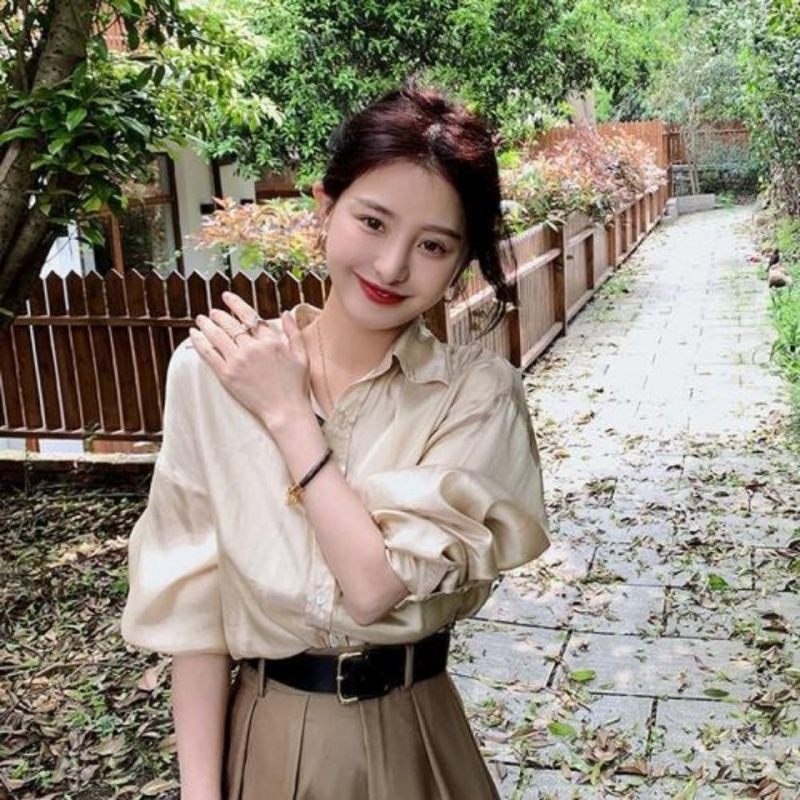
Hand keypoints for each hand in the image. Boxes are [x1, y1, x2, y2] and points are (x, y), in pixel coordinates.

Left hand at [188, 292, 310, 429]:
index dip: (235, 304)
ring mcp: (238, 361)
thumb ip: (293, 332)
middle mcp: (252, 348)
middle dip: (219, 315)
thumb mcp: (301, 355)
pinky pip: (209, 354)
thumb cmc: (296, 386)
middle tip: (212, 312)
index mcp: (271, 341)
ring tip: (200, 320)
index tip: (226, 297)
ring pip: (217, 336)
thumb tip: (286, 312)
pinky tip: (194, 335)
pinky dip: (199, 342)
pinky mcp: (227, 375)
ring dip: (206, 325)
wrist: (286, 410)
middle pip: (230, 324)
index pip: (249, 316)